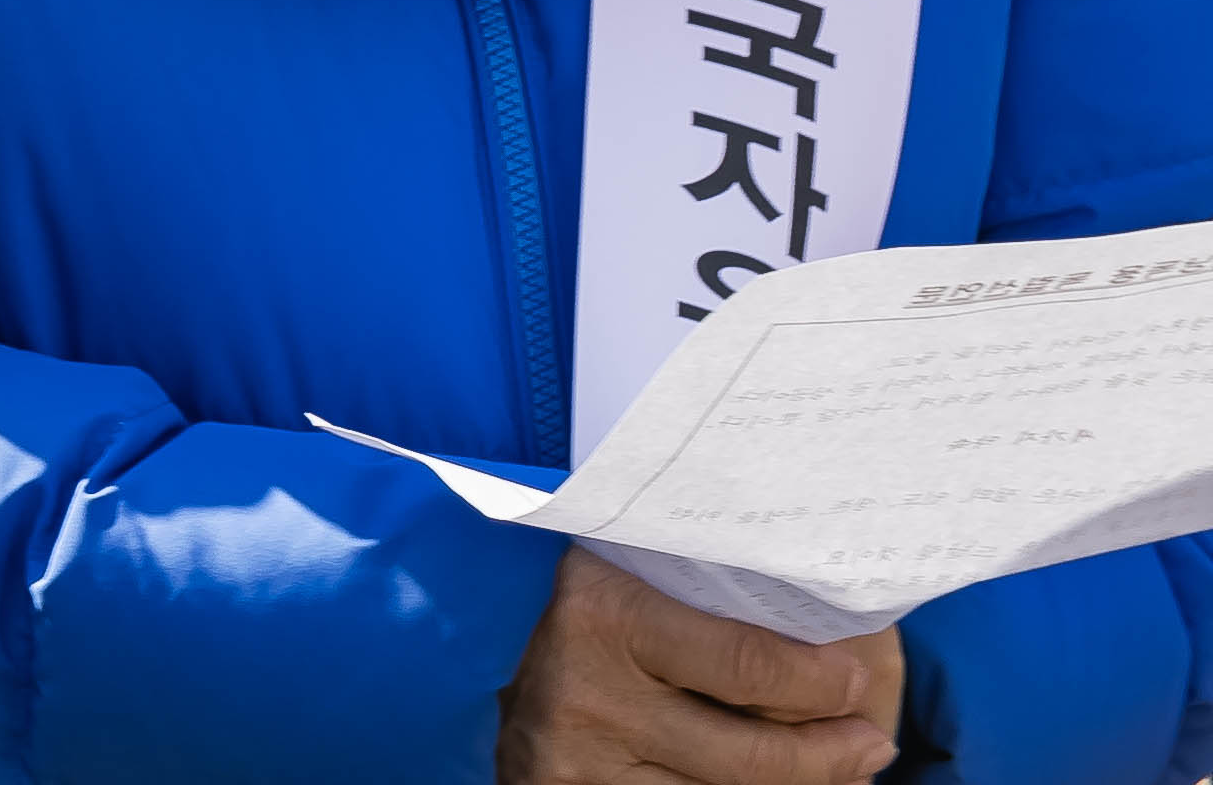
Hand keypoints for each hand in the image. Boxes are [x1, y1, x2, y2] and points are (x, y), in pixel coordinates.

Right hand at [496, 554, 899, 784]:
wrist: (459, 623)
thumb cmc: (565, 584)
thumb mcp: (626, 566)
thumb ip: (705, 591)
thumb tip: (828, 642)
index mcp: (601, 615)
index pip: (747, 668)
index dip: (821, 682)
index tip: (858, 678)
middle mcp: (586, 696)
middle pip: (750, 757)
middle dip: (830, 756)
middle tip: (870, 743)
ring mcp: (575, 762)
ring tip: (837, 769)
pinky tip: (766, 783)